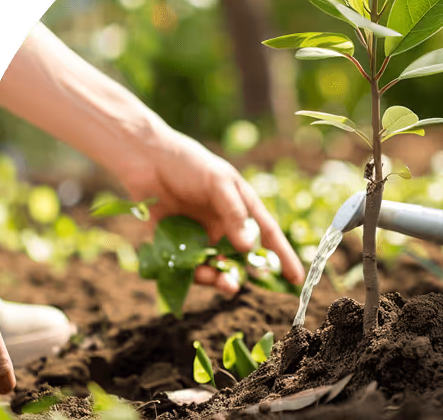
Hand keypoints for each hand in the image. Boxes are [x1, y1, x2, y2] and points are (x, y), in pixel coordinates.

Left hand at [114, 126, 305, 293]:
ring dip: (220, 278)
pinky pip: (188, 266)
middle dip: (245, 275)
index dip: (283, 257)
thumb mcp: (218, 182)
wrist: (146, 158)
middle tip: (240, 284)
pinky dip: (195, 274)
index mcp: (240, 209)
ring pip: (215, 267)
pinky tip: (197, 273)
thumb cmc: (189, 163)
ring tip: (222, 283)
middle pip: (241, 259)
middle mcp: (222, 226)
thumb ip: (234, 212)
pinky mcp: (174, 245)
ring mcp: (199, 237)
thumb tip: (248, 247)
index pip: (267, 236)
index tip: (296, 279)